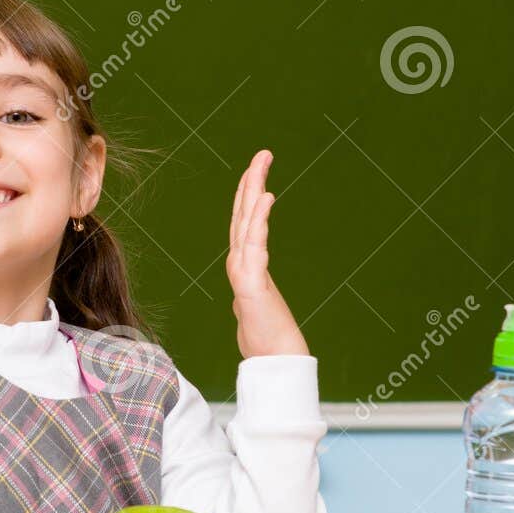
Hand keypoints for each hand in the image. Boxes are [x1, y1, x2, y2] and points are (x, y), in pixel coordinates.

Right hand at [228, 149, 309, 358]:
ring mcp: (243, 271)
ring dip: (253, 191)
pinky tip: (266, 198)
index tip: (257, 168)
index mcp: (245, 263)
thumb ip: (253, 285)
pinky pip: (255, 244)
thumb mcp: (260, 301)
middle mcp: (241, 262)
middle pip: (244, 213)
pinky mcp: (249, 283)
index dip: (248, 193)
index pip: (245, 220)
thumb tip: (248, 280)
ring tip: (262, 165)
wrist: (272, 359)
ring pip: (246, 222)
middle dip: (252, 181)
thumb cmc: (267, 333)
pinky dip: (259, 219)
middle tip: (263, 153)